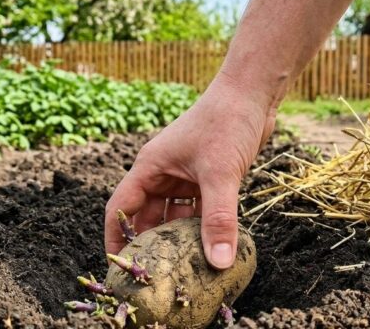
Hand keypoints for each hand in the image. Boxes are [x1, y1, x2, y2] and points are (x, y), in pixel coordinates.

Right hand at [104, 77, 275, 268]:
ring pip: (176, 215)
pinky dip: (203, 227)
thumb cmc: (226, 122)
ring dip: (180, 238)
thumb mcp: (220, 174)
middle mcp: (164, 172)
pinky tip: (212, 248)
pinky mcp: (208, 176)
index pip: (120, 208)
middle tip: (156, 277)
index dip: (116, 238)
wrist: (253, 93)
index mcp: (150, 167)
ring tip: (184, 269)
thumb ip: (218, 219)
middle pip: (148, 216)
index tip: (119, 268)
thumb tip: (218, 262)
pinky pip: (199, 209)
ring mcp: (186, 175)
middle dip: (151, 244)